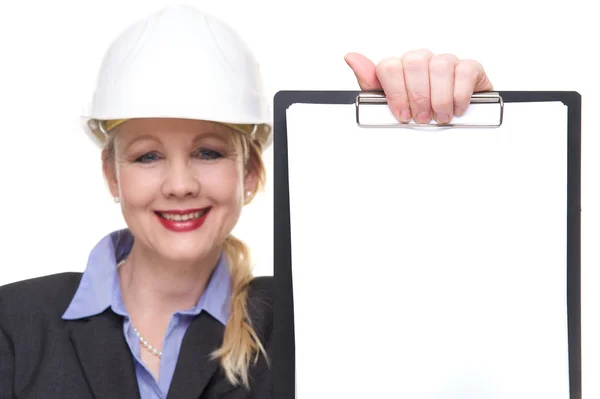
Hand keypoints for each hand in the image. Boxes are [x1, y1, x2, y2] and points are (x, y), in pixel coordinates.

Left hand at [344, 50, 492, 123]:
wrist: (452, 121)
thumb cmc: (419, 112)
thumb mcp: (389, 104)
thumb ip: (370, 83)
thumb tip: (352, 58)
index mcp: (401, 68)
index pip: (389, 66)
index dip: (395, 93)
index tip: (402, 114)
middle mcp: (422, 61)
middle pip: (413, 62)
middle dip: (417, 96)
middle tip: (422, 117)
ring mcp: (446, 62)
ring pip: (439, 66)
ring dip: (439, 98)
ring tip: (440, 116)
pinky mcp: (469, 68)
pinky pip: (464, 71)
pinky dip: (459, 95)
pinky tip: (456, 108)